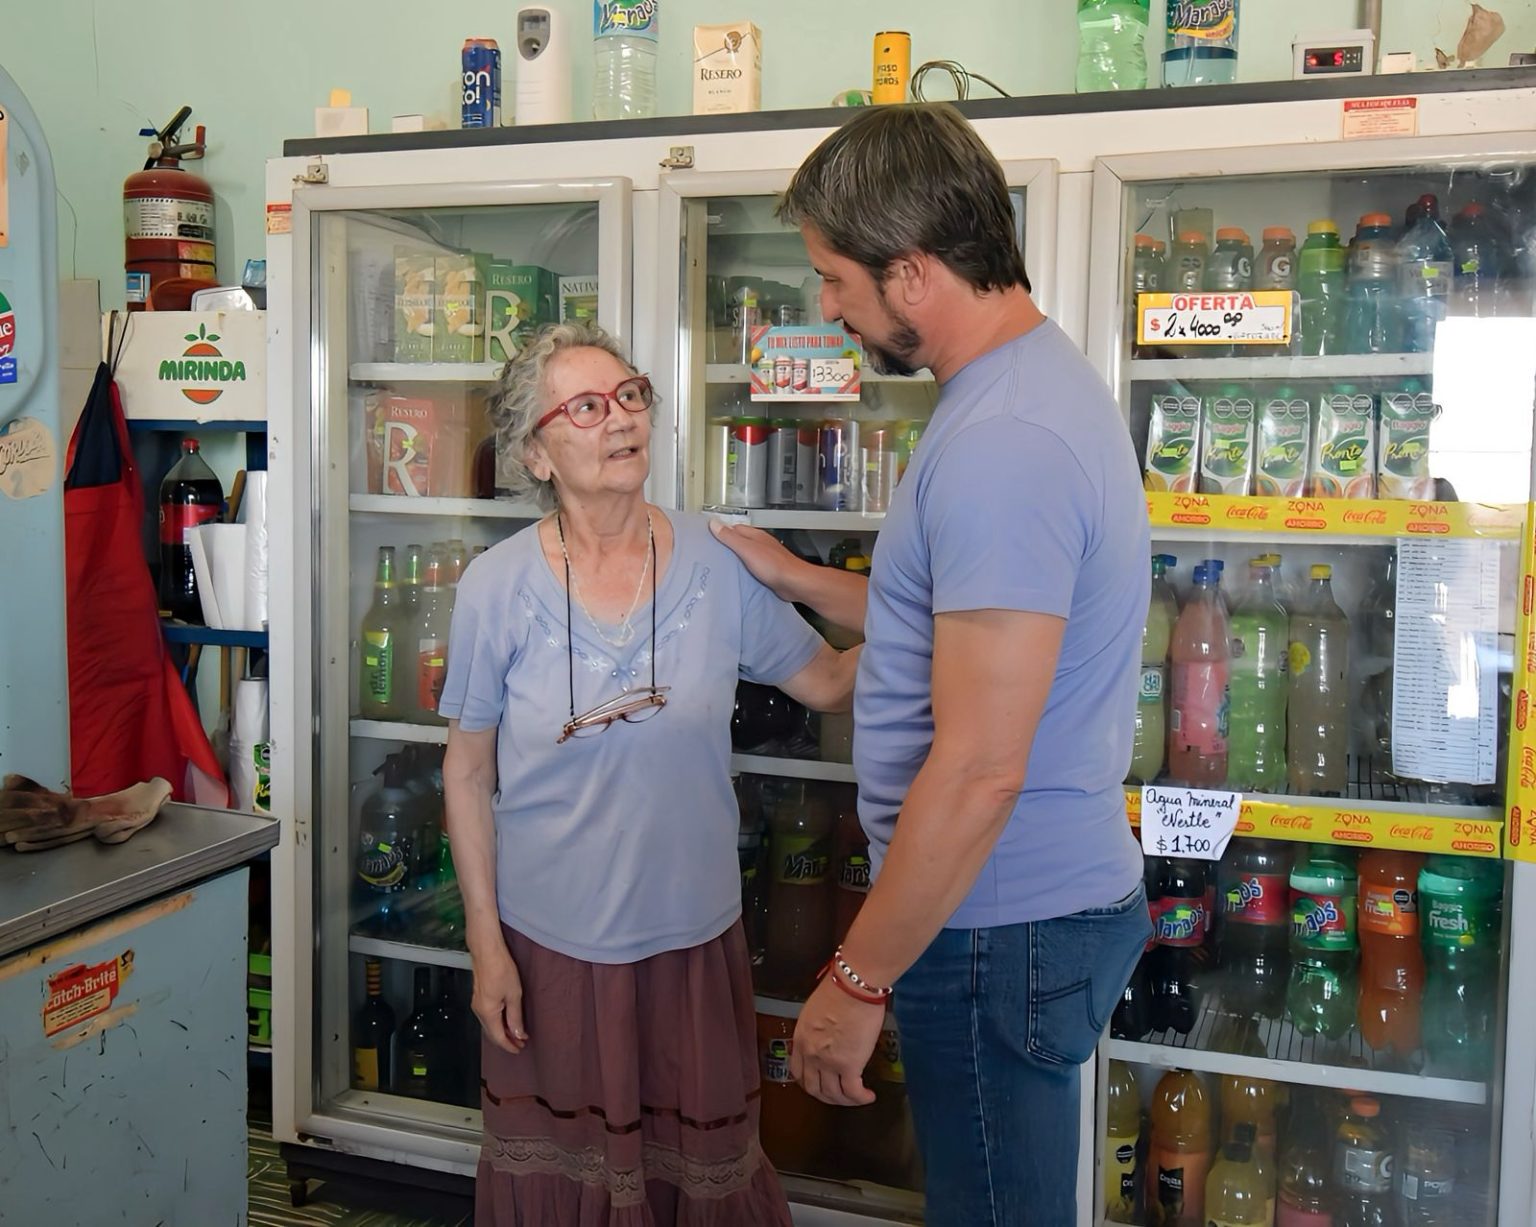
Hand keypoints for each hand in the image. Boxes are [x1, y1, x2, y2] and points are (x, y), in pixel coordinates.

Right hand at [470, 945, 527, 1054]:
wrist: (487, 951)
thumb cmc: (501, 969)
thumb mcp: (514, 994)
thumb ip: (515, 1017)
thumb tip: (517, 1034)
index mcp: (488, 1013)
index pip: (498, 1037)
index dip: (509, 1045)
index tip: (520, 1049)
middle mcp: (479, 1011)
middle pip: (491, 1033)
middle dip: (506, 1040)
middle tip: (520, 1044)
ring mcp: (476, 1004)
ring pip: (489, 1025)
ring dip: (502, 1032)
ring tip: (516, 1034)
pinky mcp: (478, 997)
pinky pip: (487, 1017)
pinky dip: (497, 1023)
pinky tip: (506, 1020)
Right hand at [709, 519, 801, 598]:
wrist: (794, 583)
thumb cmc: (775, 566)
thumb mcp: (746, 549)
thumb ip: (730, 537)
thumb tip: (715, 524)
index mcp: (756, 535)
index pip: (735, 528)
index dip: (722, 530)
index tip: (711, 534)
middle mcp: (762, 544)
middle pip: (741, 540)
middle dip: (729, 544)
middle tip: (715, 549)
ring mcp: (766, 557)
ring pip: (748, 553)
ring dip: (737, 557)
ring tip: (725, 562)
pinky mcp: (769, 570)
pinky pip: (753, 566)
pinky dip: (745, 568)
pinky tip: (740, 574)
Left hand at [791, 977, 882, 1106]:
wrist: (853, 987)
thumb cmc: (839, 990)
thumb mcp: (815, 1010)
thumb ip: (817, 1028)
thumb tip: (828, 1034)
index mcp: (801, 1038)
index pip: (797, 1071)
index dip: (808, 1082)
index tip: (817, 1083)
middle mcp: (811, 1054)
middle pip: (813, 1088)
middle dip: (826, 1097)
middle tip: (837, 1096)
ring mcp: (829, 1062)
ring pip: (833, 1095)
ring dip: (845, 1101)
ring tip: (856, 1097)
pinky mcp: (849, 1065)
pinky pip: (853, 1092)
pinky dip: (861, 1098)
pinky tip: (868, 1096)